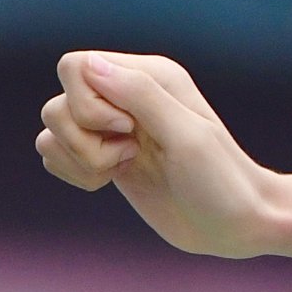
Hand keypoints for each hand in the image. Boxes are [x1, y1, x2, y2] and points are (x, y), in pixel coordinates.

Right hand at [38, 52, 284, 257]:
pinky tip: (109, 182)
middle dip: (82, 139)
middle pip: (58, 103)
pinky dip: (73, 172)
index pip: (75, 66)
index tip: (129, 131)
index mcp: (148, 76)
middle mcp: (125, 96)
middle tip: (130, 154)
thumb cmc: (221, 182)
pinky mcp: (105, 158)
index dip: (87, 104)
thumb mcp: (187, 137)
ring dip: (79, 158)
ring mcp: (112, 129)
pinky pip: (55, 153)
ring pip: (52, 129)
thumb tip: (89, 65)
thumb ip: (140, 96)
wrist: (238, 225)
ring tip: (121, 170)